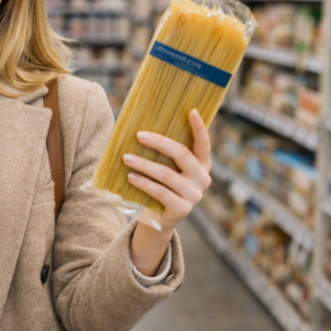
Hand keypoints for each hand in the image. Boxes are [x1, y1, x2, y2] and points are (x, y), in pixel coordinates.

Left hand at [122, 108, 212, 232]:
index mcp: (202, 165)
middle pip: (182, 155)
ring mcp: (194, 195)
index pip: (204, 143)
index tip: (192, 111)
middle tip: (139, 135)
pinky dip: (144, 183)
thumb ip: (165, 154)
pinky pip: (160, 192)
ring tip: (126, 158)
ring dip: (144, 164)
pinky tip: (130, 177)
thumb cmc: (161, 186)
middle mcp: (203, 179)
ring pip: (167, 175)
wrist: (158, 219)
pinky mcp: (182, 209)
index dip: (199, 128)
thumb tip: (143, 130)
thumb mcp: (167, 168)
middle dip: (159, 143)